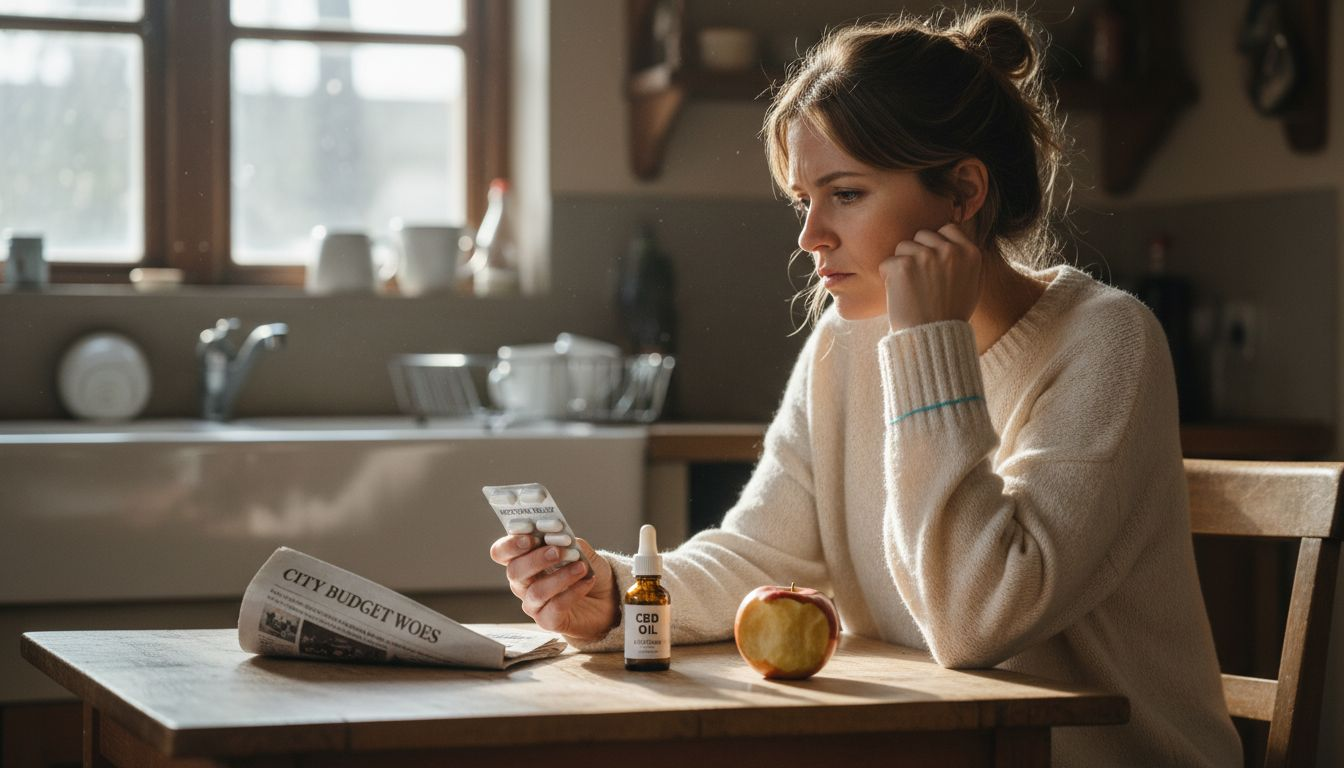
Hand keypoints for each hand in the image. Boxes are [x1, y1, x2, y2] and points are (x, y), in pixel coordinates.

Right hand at [489, 535, 618, 641]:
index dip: (511, 544)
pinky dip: (573, 592)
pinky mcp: (548, 621)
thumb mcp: (578, 549)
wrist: (605, 598)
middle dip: (536, 559)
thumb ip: (567, 541)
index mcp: (523, 560)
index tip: (531, 535)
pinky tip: (587, 581)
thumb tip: (558, 536)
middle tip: (556, 552)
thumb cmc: (585, 569)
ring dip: (560, 576)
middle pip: (514, 572)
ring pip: (536, 592)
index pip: (502, 552)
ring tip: (581, 566)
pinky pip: (556, 606)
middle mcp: (523, 583)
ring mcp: (533, 604)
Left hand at [879, 222, 981, 332]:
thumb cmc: (951, 315)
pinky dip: (888, 278)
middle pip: (922, 235)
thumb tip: (954, 238)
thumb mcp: (972, 284)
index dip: (935, 243)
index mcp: (970, 252)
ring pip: (903, 246)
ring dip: (902, 264)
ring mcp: (925, 256)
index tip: (931, 261)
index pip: (947, 228)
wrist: (933, 338)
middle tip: (919, 280)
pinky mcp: (903, 265)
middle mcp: (949, 250)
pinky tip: (900, 295)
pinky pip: (887, 262)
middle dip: (917, 252)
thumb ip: (965, 260)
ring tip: (911, 289)